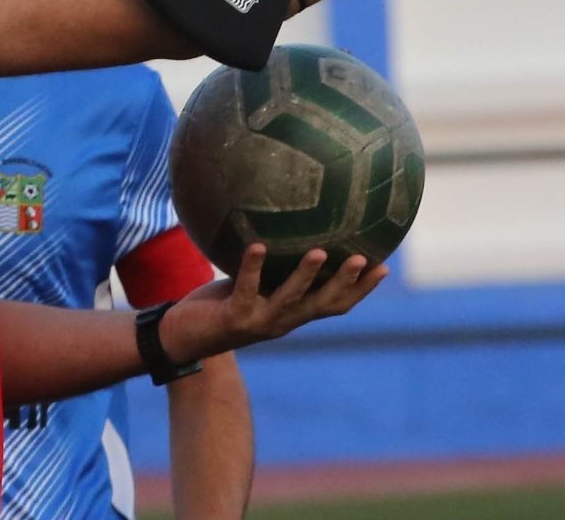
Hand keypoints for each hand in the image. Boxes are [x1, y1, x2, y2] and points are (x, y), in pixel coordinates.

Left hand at [159, 244, 385, 363]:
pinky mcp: (234, 317)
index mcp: (291, 314)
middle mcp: (282, 321)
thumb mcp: (250, 286)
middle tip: (367, 259)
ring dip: (307, 277)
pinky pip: (246, 288)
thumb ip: (268, 269)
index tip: (384, 266)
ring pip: (291, 300)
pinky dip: (252, 266)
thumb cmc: (217, 306)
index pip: (335, 305)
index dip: (361, 289)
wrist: (181, 337)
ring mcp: (259, 321)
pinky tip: (257, 244)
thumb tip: (281, 227)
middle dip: (348, 284)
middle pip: (323, 305)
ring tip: (319, 252)